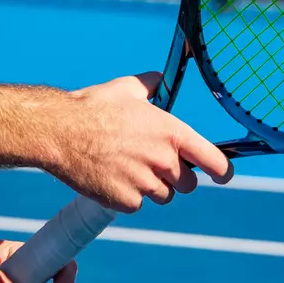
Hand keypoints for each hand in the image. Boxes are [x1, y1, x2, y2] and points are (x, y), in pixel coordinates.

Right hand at [51, 72, 230, 212]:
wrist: (60, 132)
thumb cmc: (92, 107)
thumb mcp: (126, 89)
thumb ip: (152, 85)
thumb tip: (162, 78)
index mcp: (171, 132)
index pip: (214, 161)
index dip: (223, 171)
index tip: (223, 175)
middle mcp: (163, 160)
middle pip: (188, 184)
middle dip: (175, 177)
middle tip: (150, 163)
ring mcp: (145, 183)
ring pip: (162, 196)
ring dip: (150, 187)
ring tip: (124, 166)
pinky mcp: (126, 201)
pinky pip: (136, 204)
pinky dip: (126, 196)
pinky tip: (109, 176)